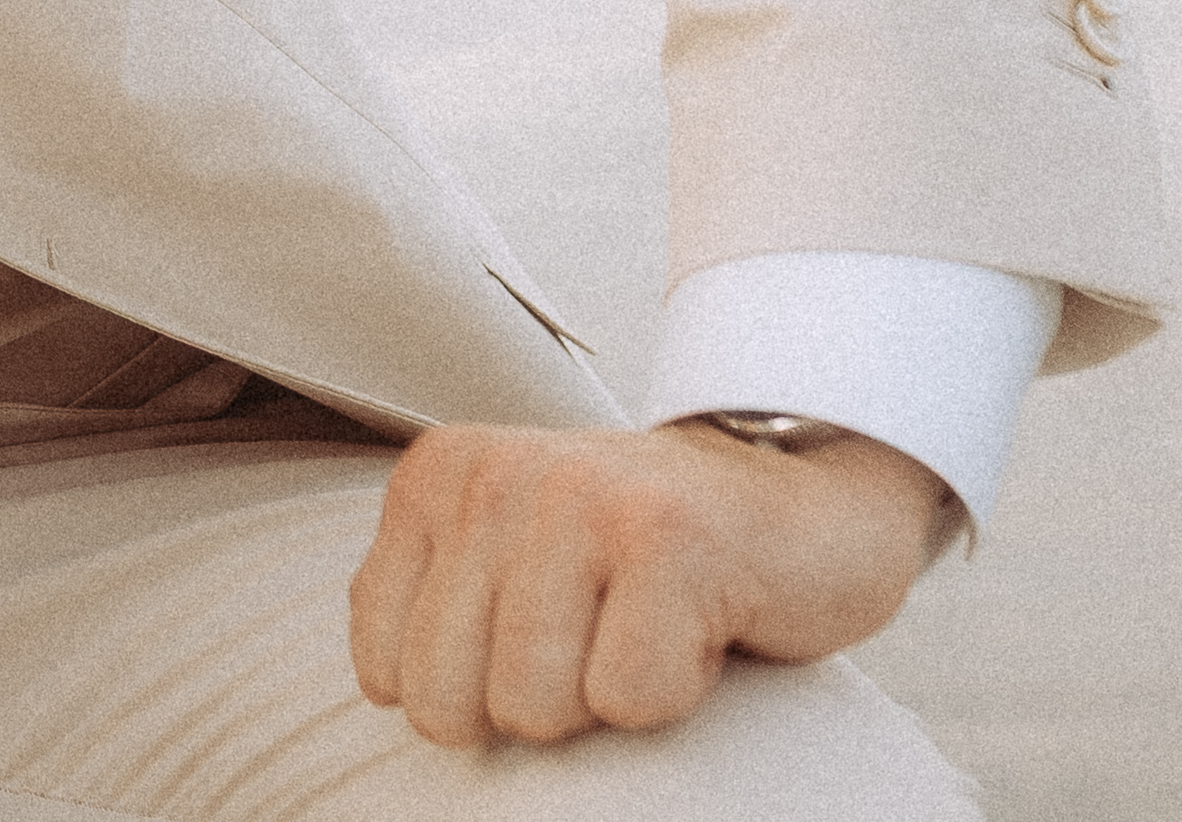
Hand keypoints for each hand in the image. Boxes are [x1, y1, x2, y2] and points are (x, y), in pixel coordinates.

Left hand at [346, 419, 945, 750]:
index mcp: (436, 477)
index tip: (546, 630)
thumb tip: (383, 686)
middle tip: (598, 637)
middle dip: (534, 704)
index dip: (475, 690)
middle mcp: (495, 474)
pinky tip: (698, 623)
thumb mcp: (506, 559)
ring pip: (533, 706)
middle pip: (447, 702)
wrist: (799, 501)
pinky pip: (629, 699)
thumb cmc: (642, 557)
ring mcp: (581, 498)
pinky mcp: (671, 539)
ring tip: (646, 623)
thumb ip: (427, 603)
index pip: (385, 674)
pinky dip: (674, 689)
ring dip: (606, 696)